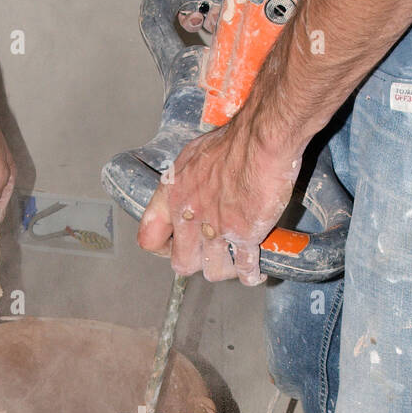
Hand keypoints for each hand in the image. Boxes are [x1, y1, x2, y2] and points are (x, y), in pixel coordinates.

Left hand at [137, 116, 299, 284]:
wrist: (262, 139)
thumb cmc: (234, 140)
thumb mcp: (196, 156)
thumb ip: (190, 180)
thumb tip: (196, 188)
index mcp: (173, 195)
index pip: (149, 238)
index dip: (162, 248)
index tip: (174, 247)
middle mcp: (190, 216)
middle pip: (182, 263)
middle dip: (198, 263)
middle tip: (210, 255)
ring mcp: (216, 230)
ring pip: (214, 271)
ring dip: (226, 269)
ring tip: (235, 262)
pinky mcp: (244, 236)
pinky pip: (243, 268)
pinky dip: (250, 273)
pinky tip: (255, 270)